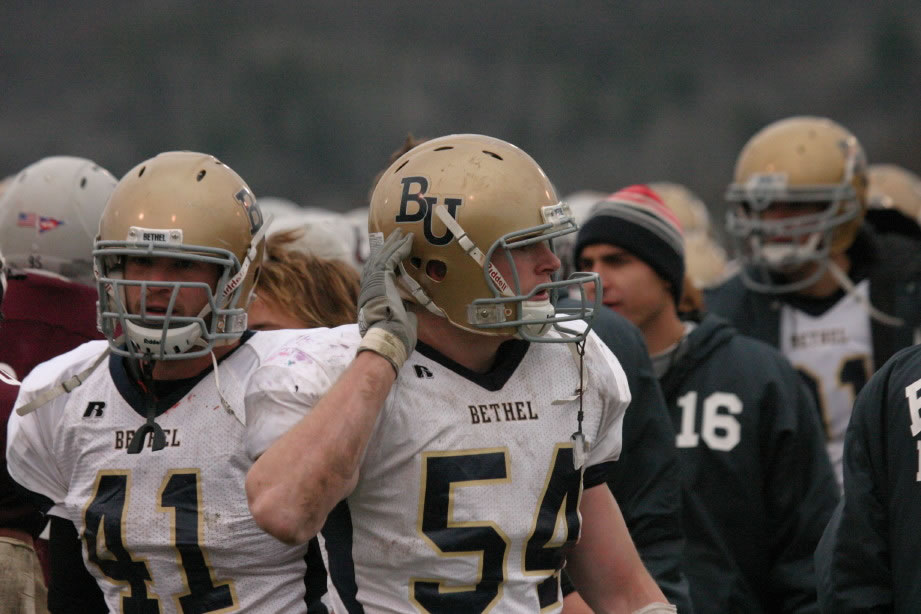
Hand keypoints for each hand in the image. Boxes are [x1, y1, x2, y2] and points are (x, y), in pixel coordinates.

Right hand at [356, 228, 416, 371]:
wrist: (388, 337)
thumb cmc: (396, 336)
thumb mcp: (400, 321)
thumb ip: (403, 311)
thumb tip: (410, 310)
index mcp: (371, 297)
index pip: (376, 275)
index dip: (384, 262)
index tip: (392, 253)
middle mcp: (368, 287)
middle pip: (376, 261)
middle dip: (387, 248)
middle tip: (395, 236)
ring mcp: (372, 282)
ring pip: (382, 256)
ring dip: (393, 244)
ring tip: (401, 233)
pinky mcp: (380, 278)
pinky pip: (391, 258)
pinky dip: (400, 249)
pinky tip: (408, 241)